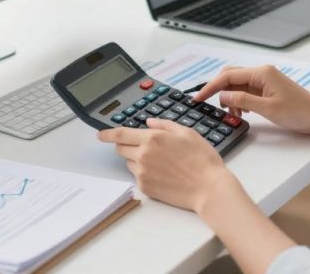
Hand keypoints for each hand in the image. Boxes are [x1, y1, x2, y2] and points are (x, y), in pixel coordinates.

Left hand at [97, 118, 234, 212]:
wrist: (209, 188)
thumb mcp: (187, 132)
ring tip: (160, 162)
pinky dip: (144, 173)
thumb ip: (164, 125)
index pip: (120, 134)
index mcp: (152, 138)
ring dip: (136, 159)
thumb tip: (148, 122)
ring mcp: (143, 173)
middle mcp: (143, 155)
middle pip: (121, 149)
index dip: (107, 134)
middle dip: (126, 145)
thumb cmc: (202, 159)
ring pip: (129, 162)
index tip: (100, 135)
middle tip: (143, 147)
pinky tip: (163, 174)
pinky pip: (137, 176)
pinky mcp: (146, 187)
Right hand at [192, 65, 309, 134]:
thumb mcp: (267, 109)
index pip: (228, 76)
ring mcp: (265, 80)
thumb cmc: (299, 112)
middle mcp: (262, 73)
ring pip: (238, 85)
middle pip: (230, 76)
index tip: (197, 98)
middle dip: (218, 90)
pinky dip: (239, 101)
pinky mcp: (268, 89)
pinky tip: (240, 112)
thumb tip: (223, 97)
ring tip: (230, 114)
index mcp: (261, 73)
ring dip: (229, 98)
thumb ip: (243, 101)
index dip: (211, 87)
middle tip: (207, 104)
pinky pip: (247, 91)